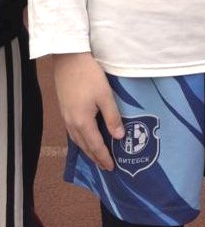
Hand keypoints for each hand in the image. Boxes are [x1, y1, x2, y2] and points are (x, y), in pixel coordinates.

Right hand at [53, 52, 124, 170]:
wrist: (68, 59)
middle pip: (84, 146)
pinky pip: (73, 132)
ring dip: (87, 149)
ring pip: (77, 140)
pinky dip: (81, 140)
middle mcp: (71, 123)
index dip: (104, 158)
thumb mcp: (105, 95)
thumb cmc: (89, 76)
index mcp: (82, 122)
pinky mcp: (64, 109)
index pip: (95, 146)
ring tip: (96, 156)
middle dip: (95, 157)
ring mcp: (66, 116)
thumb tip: (119, 137)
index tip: (111, 168)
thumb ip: (112, 117)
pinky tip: (85, 137)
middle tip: (105, 167)